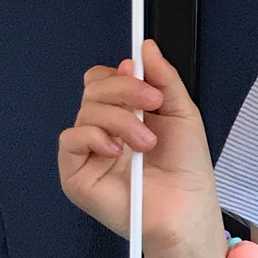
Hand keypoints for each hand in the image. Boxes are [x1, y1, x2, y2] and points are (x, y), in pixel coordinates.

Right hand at [58, 40, 221, 257]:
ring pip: (86, 110)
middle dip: (124, 90)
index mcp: (125, 113)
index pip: (105, 79)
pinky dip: (94, 136)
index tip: (147, 84)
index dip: (122, 74)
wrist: (186, 211)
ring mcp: (87, 151)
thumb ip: (163, 79)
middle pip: (93, 88)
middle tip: (151, 105)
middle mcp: (103, 128)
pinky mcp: (75, 174)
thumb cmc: (187, 168)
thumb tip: (145, 46)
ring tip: (145, 144)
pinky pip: (70, 138)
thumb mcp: (181, 114)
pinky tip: (116, 151)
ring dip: (120, 120)